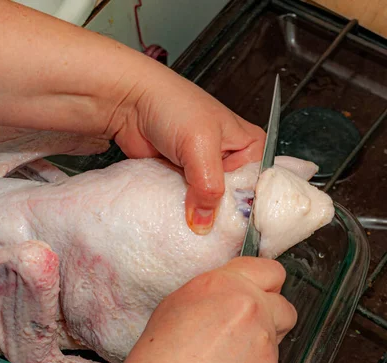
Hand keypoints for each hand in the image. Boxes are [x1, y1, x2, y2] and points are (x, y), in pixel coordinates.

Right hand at [101, 257, 295, 362]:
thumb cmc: (158, 357)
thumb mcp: (177, 304)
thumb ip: (214, 294)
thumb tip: (228, 298)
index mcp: (226, 285)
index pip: (270, 270)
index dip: (266, 284)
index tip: (259, 292)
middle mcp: (251, 309)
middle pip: (285, 306)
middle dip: (271, 316)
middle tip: (244, 329)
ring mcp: (265, 344)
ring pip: (276, 340)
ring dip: (258, 346)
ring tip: (223, 361)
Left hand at [109, 61, 264, 234]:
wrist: (130, 102)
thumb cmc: (172, 108)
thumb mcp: (200, 145)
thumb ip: (207, 187)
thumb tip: (204, 224)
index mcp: (249, 147)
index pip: (257, 188)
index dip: (247, 210)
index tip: (235, 233)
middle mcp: (229, 161)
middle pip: (232, 202)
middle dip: (219, 218)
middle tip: (209, 235)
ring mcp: (202, 172)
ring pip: (205, 206)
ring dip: (196, 217)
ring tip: (191, 233)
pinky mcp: (179, 180)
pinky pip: (184, 204)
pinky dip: (179, 212)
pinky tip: (175, 222)